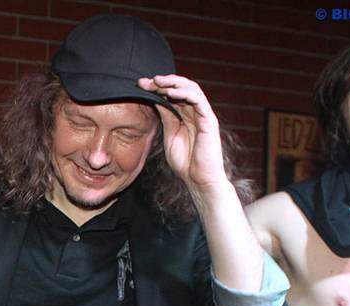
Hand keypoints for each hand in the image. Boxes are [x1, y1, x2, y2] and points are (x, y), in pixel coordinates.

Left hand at [136, 74, 227, 189]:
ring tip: (158, 81)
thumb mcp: (170, 135)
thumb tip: (156, 100)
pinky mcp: (209, 121)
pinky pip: (198, 101)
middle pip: (181, 88)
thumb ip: (166, 118)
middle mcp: (196, 112)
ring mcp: (203, 115)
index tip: (140, 85)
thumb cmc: (186, 162)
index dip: (158, 88)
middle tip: (146, 81)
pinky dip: (185, 94)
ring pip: (192, 89)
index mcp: (186, 116)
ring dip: (174, 83)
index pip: (173, 94)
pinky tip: (171, 93)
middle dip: (163, 82)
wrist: (199, 180)